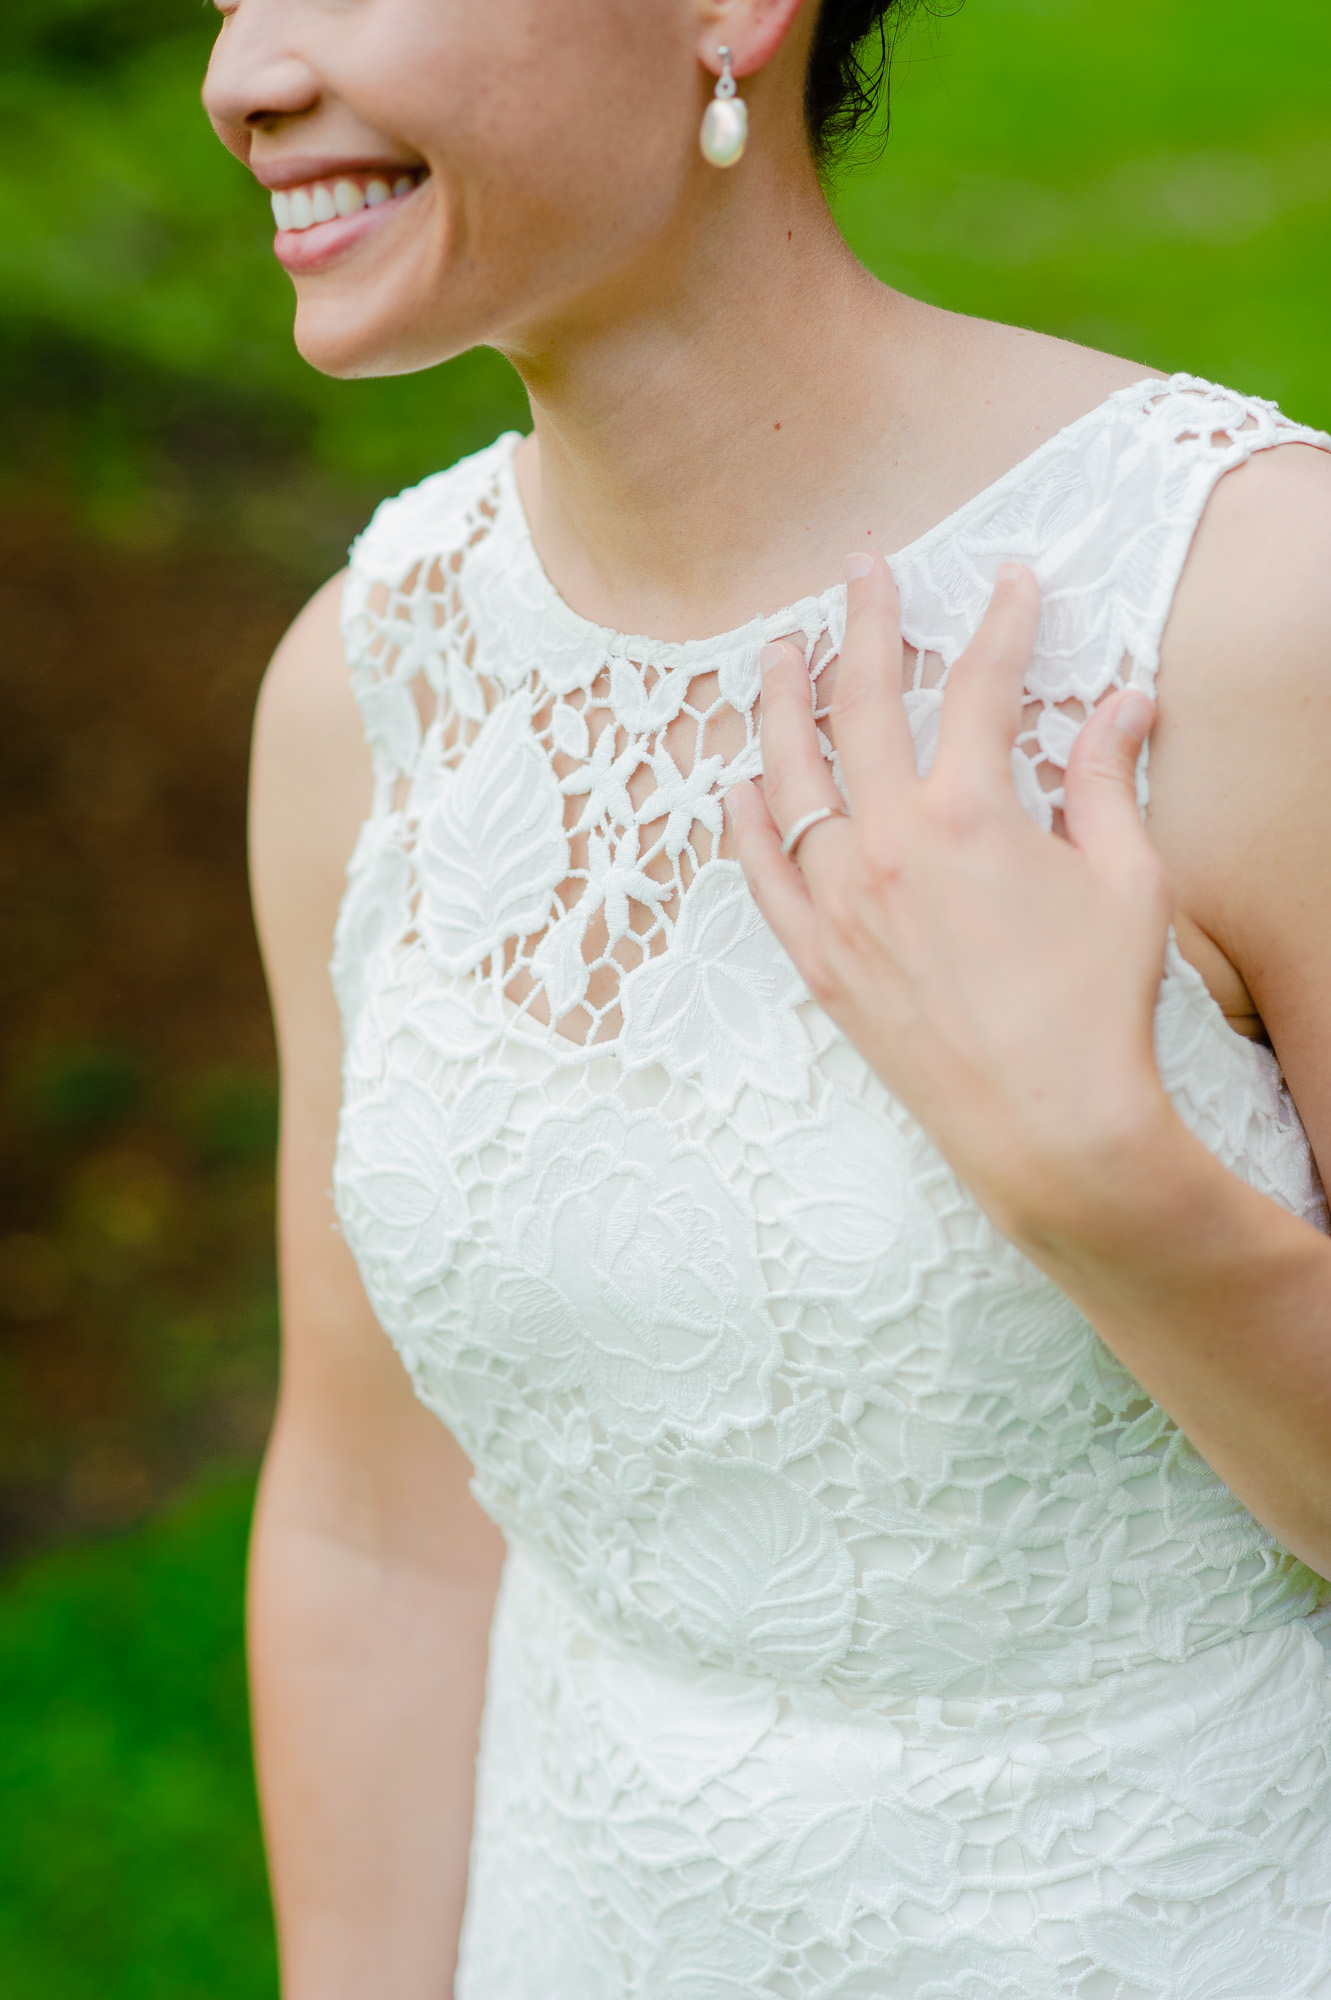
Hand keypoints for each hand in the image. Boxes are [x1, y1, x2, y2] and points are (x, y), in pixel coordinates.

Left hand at [727, 555, 1173, 1248]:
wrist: (1049, 1125)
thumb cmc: (1095, 1007)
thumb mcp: (1128, 880)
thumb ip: (1109, 781)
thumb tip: (1124, 704)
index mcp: (967, 812)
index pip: (977, 685)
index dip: (998, 623)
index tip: (1007, 582)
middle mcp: (888, 844)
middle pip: (861, 706)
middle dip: (863, 624)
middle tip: (862, 571)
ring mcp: (842, 903)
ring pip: (790, 779)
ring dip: (781, 705)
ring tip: (779, 652)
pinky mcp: (820, 961)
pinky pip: (762, 877)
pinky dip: (743, 825)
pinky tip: (734, 786)